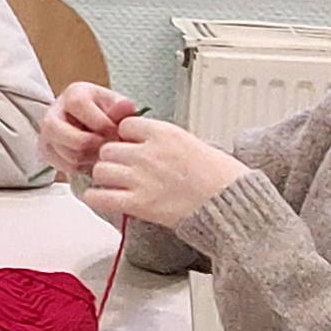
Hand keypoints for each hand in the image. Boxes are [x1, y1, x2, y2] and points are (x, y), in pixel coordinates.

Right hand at [39, 80, 136, 182]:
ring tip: (102, 150)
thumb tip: (126, 108)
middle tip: (109, 146)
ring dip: (92, 157)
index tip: (117, 132)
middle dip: (97, 145)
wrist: (85, 122)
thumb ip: (122, 106)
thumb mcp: (115, 104)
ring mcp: (47, 134)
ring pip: (71, 155)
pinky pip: (67, 166)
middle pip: (74, 138)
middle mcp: (53, 113)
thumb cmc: (103, 111)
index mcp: (73, 94)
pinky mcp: (46, 151)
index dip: (102, 123)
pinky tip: (91, 156)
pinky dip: (83, 165)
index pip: (80, 106)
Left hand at [87, 116, 248, 234]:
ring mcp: (141, 178)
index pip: (126, 126)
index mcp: (164, 133)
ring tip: (116, 186)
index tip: (132, 148)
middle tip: (124, 171)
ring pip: (100, 170)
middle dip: (114, 160)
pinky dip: (96, 198)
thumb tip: (148, 144)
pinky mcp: (138, 203)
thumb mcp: (195, 145)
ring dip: (105, 179)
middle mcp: (148, 152)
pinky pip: (99, 197)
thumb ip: (166, 142)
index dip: (127, 139)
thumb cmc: (224, 178)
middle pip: (108, 149)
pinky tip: (103, 199)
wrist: (234, 205)